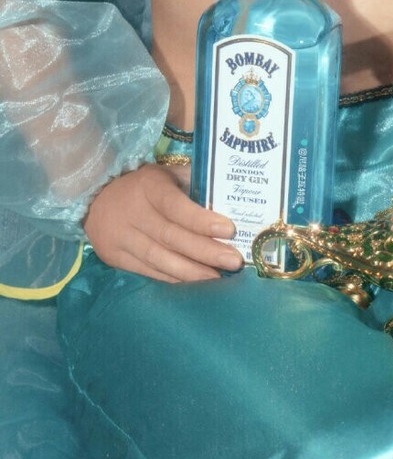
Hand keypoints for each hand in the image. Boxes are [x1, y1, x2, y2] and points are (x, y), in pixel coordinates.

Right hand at [83, 162, 242, 280]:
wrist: (93, 197)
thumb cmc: (143, 186)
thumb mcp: (165, 174)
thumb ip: (193, 182)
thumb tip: (230, 198)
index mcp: (149, 186)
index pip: (175, 205)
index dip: (201, 219)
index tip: (229, 230)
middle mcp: (133, 212)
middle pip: (171, 236)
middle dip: (205, 251)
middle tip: (233, 261)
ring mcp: (121, 237)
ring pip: (160, 258)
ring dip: (192, 272)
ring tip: (218, 278)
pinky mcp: (114, 257)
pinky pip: (149, 271)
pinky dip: (174, 278)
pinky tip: (195, 283)